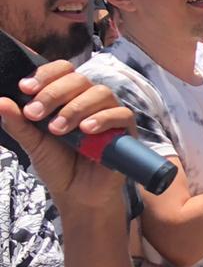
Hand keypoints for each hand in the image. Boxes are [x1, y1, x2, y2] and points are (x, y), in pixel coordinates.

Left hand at [0, 61, 135, 209]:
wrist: (77, 195)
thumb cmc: (58, 166)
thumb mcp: (33, 144)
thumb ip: (19, 124)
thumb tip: (1, 101)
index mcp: (67, 98)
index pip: (62, 71)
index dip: (45, 75)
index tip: (25, 89)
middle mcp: (89, 101)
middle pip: (79, 79)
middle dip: (54, 94)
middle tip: (36, 114)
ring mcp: (109, 114)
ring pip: (100, 93)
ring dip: (76, 108)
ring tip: (59, 129)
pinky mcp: (125, 130)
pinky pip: (121, 114)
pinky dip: (103, 119)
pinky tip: (86, 130)